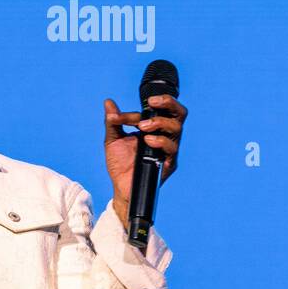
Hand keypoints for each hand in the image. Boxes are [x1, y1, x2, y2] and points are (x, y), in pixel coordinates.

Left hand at [103, 94, 186, 220]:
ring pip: (177, 128)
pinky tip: (148, 141)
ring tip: (142, 127)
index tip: (120, 116)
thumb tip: (108, 102)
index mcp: (154, 127)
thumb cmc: (120, 163)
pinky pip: (172, 149)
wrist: (120, 186)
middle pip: (179, 113)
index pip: (157, 109)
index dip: (139, 109)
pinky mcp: (169, 163)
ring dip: (160, 123)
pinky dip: (160, 142)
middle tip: (151, 102)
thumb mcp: (113, 139)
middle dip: (168, 103)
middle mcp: (164, 135)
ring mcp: (168, 149)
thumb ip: (113, 121)